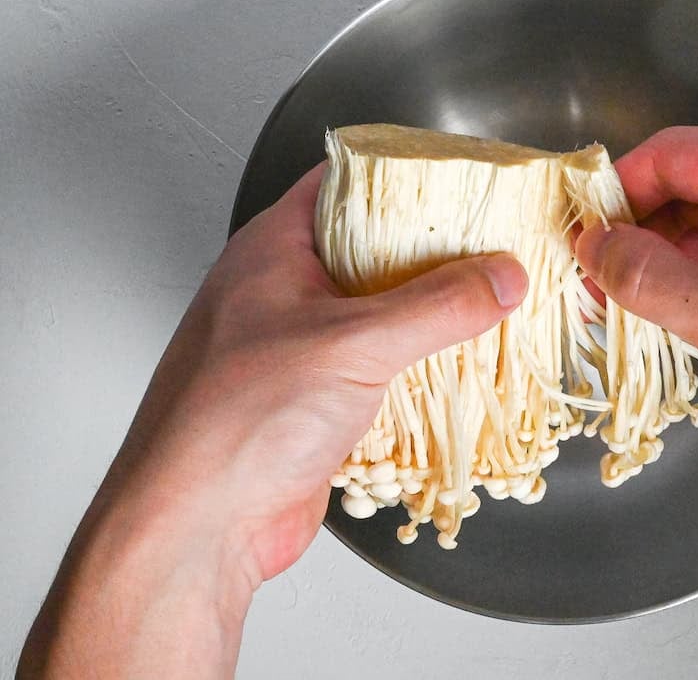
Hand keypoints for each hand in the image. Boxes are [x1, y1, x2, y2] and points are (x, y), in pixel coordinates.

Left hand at [19, 164, 526, 677]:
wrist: (195, 526)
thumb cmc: (237, 420)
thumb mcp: (353, 343)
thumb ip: (437, 306)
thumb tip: (502, 277)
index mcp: (273, 247)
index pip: (346, 181)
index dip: (406, 172)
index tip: (465, 179)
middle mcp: (283, 289)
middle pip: (372, 247)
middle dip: (433, 249)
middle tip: (493, 245)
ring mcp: (297, 345)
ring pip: (379, 310)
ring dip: (430, 313)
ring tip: (491, 303)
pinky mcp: (314, 399)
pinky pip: (378, 365)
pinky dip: (418, 365)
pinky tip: (459, 370)